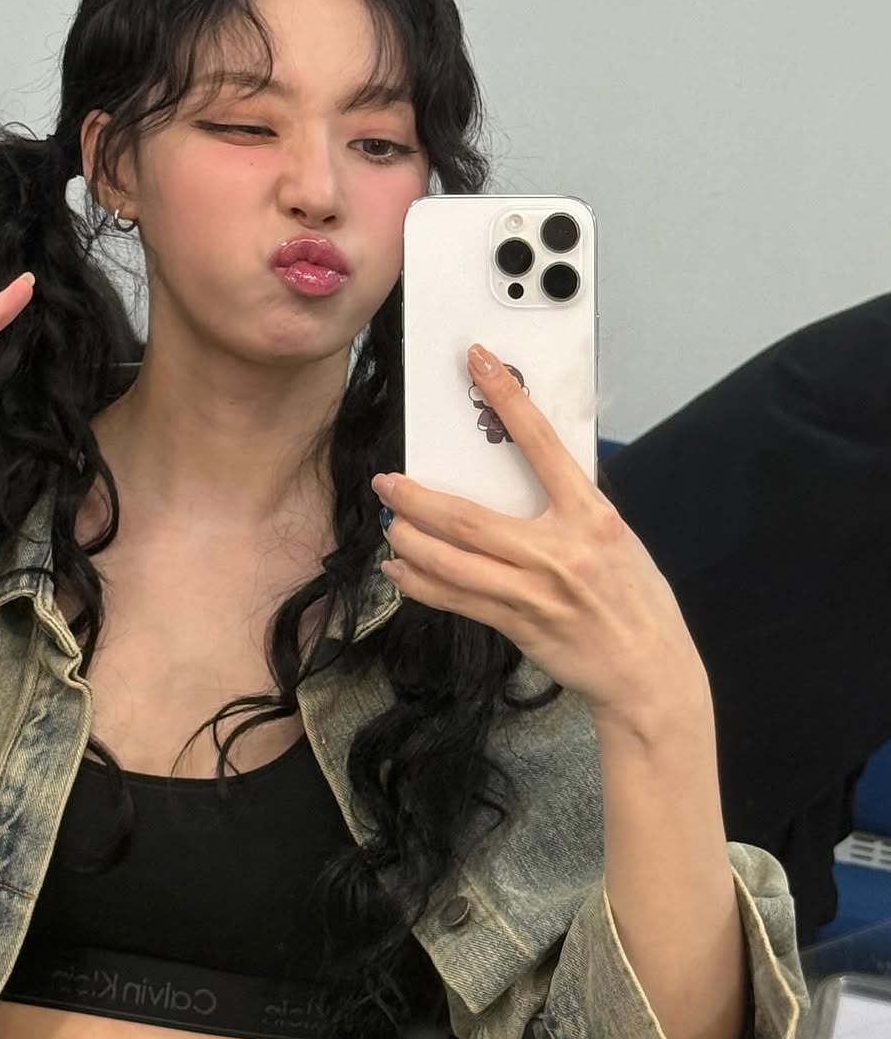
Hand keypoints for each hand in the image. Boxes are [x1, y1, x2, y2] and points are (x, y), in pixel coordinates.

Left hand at [371, 344, 707, 725]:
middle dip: (419, 498)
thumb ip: (572, 508)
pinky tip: (401, 572)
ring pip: (453, 561)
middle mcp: (560, 551)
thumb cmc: (637, 602)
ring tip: (391, 525)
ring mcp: (535, 591)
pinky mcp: (519, 624)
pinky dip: (422, 584)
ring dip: (411, 541)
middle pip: (470, 517)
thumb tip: (525, 478)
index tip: (480, 364)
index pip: (542, 444)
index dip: (508, 398)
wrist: (651, 674)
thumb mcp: (618, 539)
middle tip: (388, 482)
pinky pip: (458, 599)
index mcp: (592, 516)